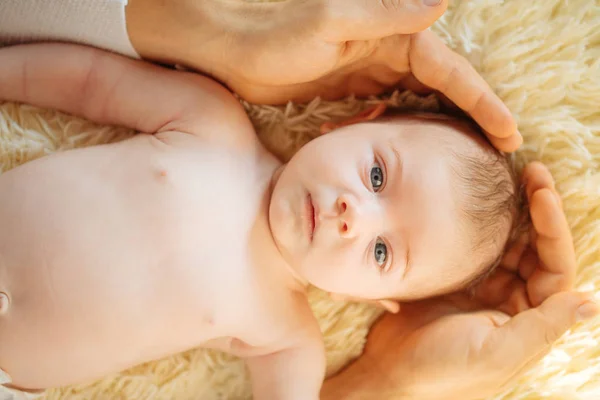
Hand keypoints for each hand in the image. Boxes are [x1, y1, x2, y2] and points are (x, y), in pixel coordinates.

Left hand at [126, 0, 521, 151]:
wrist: (230, 49)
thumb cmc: (274, 34)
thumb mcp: (330, 23)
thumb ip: (385, 15)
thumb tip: (442, 2)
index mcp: (393, 36)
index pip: (451, 74)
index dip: (483, 104)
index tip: (510, 133)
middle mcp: (388, 54)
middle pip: (443, 93)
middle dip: (472, 122)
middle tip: (500, 158)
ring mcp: (370, 76)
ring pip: (419, 107)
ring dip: (443, 133)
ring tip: (468, 165)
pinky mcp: (350, 94)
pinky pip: (388, 117)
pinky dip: (404, 135)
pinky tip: (413, 157)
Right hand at [321, 162, 598, 399]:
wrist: (389, 373)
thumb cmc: (442, 370)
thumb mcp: (496, 352)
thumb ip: (542, 326)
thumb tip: (589, 300)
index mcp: (529, 320)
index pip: (555, 267)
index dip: (553, 228)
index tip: (543, 192)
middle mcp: (513, 303)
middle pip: (535, 249)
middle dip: (538, 211)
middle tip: (532, 172)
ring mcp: (483, 290)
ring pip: (507, 243)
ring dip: (511, 214)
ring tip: (510, 178)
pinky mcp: (456, 280)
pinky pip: (475, 246)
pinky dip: (480, 224)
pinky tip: (477, 202)